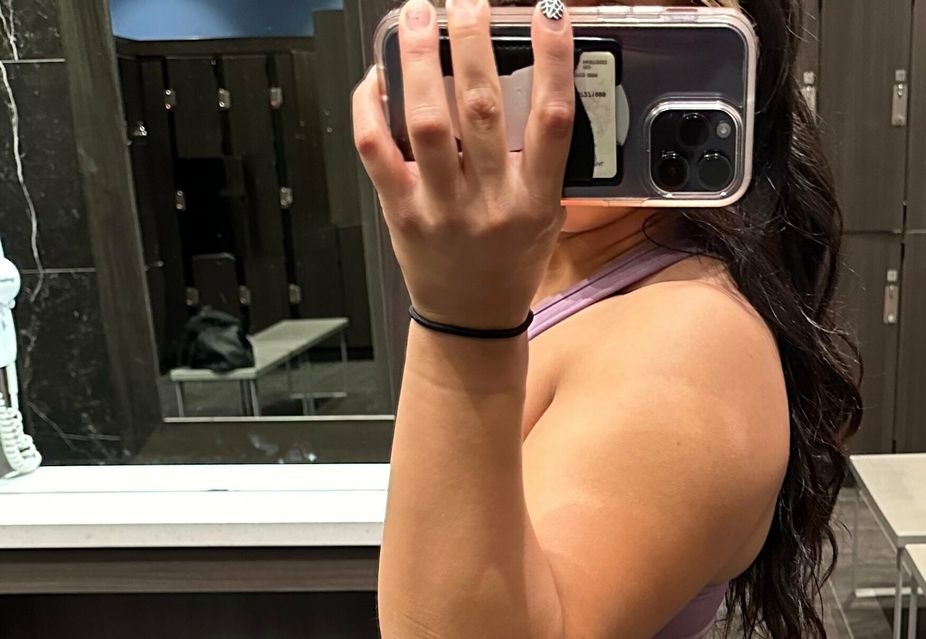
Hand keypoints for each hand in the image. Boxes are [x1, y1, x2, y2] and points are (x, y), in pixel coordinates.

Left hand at [352, 0, 574, 328]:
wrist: (472, 319)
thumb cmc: (510, 262)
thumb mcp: (546, 217)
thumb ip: (541, 161)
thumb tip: (537, 82)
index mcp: (535, 201)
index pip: (551, 121)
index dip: (553, 61)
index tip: (549, 14)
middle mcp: (491, 204)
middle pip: (481, 108)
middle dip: (473, 41)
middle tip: (467, 2)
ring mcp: (442, 209)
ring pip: (426, 122)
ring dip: (420, 61)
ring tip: (419, 17)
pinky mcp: (401, 213)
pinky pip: (377, 150)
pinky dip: (370, 107)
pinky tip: (377, 77)